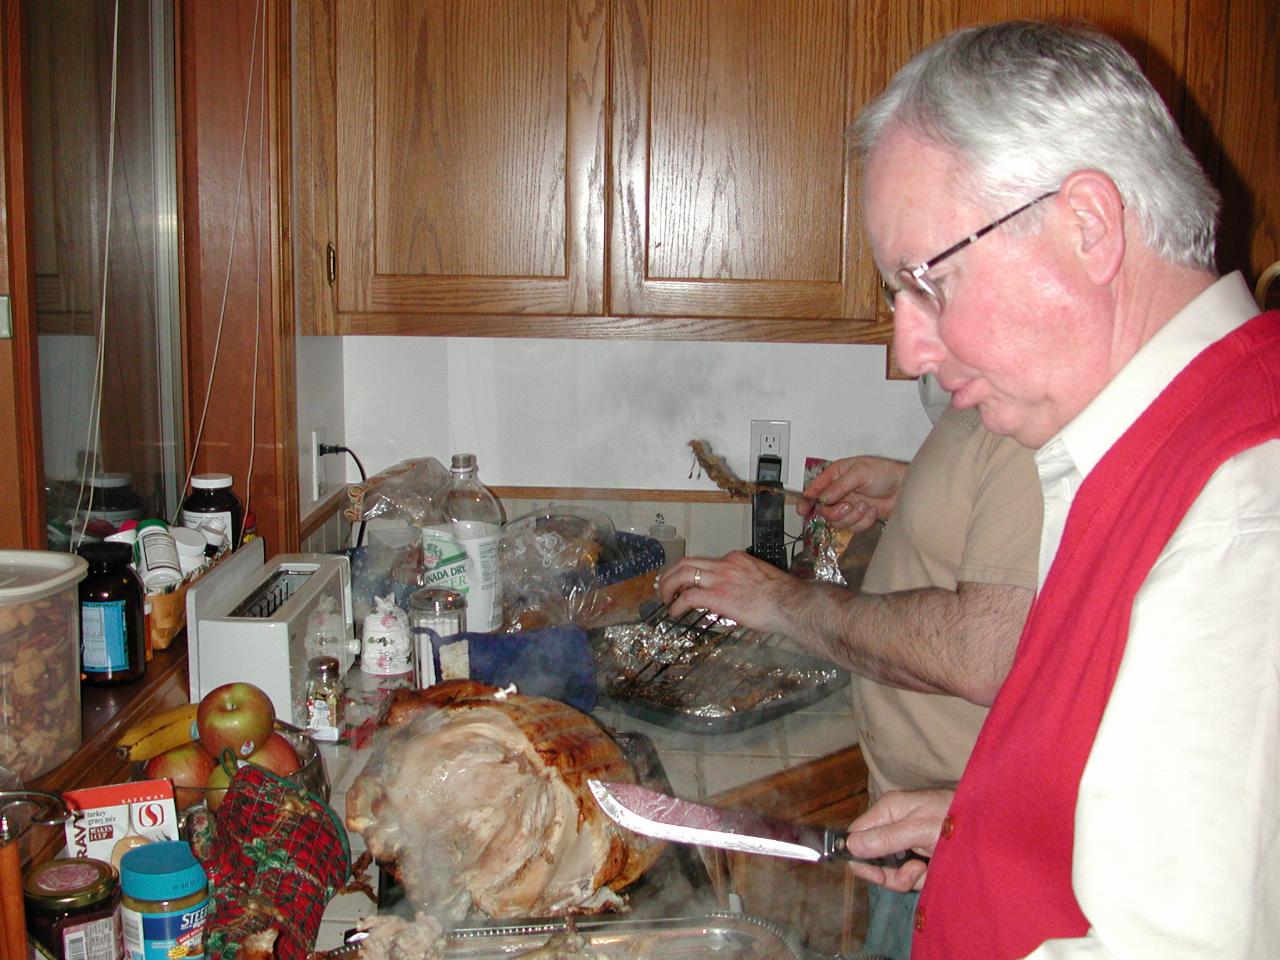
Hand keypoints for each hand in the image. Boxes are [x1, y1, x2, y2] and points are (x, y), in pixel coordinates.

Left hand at [657, 552, 794, 632]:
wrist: (790, 603)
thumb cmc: (783, 597)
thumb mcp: (760, 580)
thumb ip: (744, 582)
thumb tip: (738, 596)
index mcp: (736, 559)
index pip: (705, 562)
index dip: (691, 573)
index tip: (684, 582)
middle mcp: (725, 564)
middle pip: (686, 562)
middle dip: (670, 574)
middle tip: (664, 587)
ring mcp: (720, 579)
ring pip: (682, 574)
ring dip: (668, 586)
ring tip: (664, 599)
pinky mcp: (718, 596)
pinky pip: (688, 596)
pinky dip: (677, 604)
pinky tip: (674, 612)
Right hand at [797, 456, 907, 530]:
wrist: (905, 488)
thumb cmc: (885, 473)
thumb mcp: (860, 472)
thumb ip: (839, 485)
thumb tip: (823, 497)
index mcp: (835, 475)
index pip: (814, 489)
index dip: (806, 500)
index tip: (803, 509)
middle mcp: (839, 492)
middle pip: (823, 510)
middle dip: (835, 511)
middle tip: (847, 506)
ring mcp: (848, 506)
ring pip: (837, 521)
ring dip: (852, 516)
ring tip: (865, 506)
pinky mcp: (858, 518)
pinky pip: (852, 527)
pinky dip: (863, 521)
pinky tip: (871, 511)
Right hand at [842, 788, 953, 891]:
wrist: (989, 825)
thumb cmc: (953, 818)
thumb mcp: (918, 829)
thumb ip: (885, 838)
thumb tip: (849, 846)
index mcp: (887, 810)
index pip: (856, 835)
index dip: (859, 857)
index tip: (874, 873)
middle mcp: (893, 825)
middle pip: (872, 857)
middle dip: (889, 872)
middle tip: (910, 872)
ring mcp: (907, 842)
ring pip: (891, 871)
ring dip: (907, 877)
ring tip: (924, 869)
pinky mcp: (920, 855)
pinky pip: (909, 875)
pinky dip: (920, 878)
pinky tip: (932, 870)